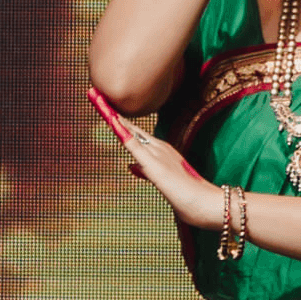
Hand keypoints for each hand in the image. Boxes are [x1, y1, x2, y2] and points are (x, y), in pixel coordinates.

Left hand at [91, 87, 221, 228]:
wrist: (206, 205)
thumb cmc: (190, 198)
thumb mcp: (163, 182)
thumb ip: (146, 172)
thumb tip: (131, 166)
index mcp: (162, 151)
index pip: (136, 132)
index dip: (120, 121)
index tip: (105, 108)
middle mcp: (159, 147)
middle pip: (130, 127)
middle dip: (111, 112)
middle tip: (94, 94)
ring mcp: (157, 154)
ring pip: (129, 130)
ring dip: (111, 115)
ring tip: (96, 98)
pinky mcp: (153, 164)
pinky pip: (133, 144)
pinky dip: (121, 130)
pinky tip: (110, 119)